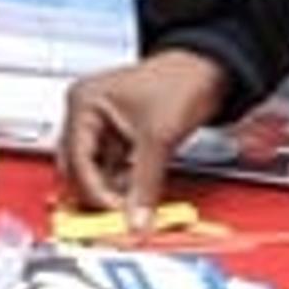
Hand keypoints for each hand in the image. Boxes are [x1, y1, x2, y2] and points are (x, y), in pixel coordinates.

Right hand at [61, 44, 231, 217]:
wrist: (211, 68)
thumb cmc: (182, 80)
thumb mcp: (159, 137)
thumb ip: (145, 184)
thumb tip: (137, 220)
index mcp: (84, 103)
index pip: (77, 160)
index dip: (95, 192)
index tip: (114, 215)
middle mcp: (87, 113)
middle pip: (78, 168)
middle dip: (96, 194)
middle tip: (115, 219)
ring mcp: (103, 125)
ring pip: (95, 171)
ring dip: (110, 191)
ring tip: (127, 211)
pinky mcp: (121, 136)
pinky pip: (113, 168)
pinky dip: (122, 185)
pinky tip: (133, 199)